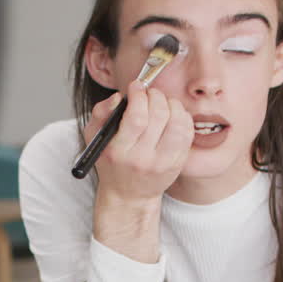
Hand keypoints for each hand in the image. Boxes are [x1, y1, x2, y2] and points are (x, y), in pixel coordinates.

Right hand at [90, 80, 193, 203]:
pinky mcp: (178, 164)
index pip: (136, 118)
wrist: (128, 195)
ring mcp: (163, 163)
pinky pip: (187, 133)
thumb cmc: (111, 162)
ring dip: (172, 104)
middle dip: (155, 95)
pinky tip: (172, 114)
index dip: (139, 95)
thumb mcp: (95, 138)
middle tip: (149, 93)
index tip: (136, 86)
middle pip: (159, 116)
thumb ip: (100, 113)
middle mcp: (143, 159)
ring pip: (177, 123)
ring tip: (162, 103)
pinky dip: (182, 116)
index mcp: (119, 152)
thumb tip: (119, 96)